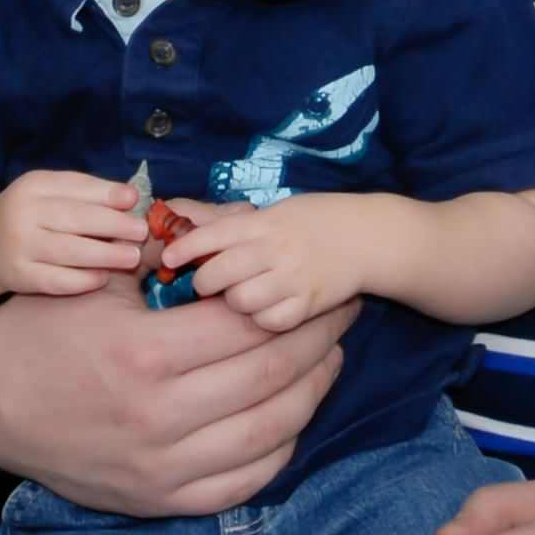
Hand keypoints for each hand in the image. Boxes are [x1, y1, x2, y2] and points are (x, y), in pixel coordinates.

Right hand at [0, 168, 151, 296]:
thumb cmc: (32, 214)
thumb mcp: (50, 193)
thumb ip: (87, 193)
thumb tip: (131, 197)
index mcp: (34, 185)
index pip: (75, 186)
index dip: (107, 194)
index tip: (134, 200)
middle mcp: (23, 213)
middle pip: (74, 218)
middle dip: (113, 225)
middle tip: (142, 232)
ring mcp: (19, 246)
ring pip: (68, 251)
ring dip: (105, 255)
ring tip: (132, 257)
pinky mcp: (19, 276)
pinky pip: (57, 280)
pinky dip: (83, 280)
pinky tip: (103, 278)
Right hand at [0, 277, 358, 514]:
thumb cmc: (44, 325)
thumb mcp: (97, 278)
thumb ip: (166, 256)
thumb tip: (235, 228)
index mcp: (145, 352)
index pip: (249, 326)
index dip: (296, 304)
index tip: (324, 285)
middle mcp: (159, 416)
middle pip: (270, 377)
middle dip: (318, 340)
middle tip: (341, 314)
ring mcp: (161, 466)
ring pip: (268, 434)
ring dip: (312, 394)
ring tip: (329, 359)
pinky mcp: (158, 499)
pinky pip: (242, 482)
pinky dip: (280, 450)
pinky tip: (294, 416)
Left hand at [162, 194, 365, 330]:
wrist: (367, 237)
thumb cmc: (312, 220)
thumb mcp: (269, 211)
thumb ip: (223, 219)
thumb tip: (173, 211)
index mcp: (263, 222)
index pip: (212, 234)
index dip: (184, 248)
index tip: (168, 258)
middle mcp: (275, 249)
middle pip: (218, 273)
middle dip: (205, 282)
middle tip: (207, 284)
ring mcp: (293, 279)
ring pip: (240, 302)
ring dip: (234, 302)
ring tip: (241, 295)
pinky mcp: (309, 306)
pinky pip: (269, 322)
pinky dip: (262, 319)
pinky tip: (266, 309)